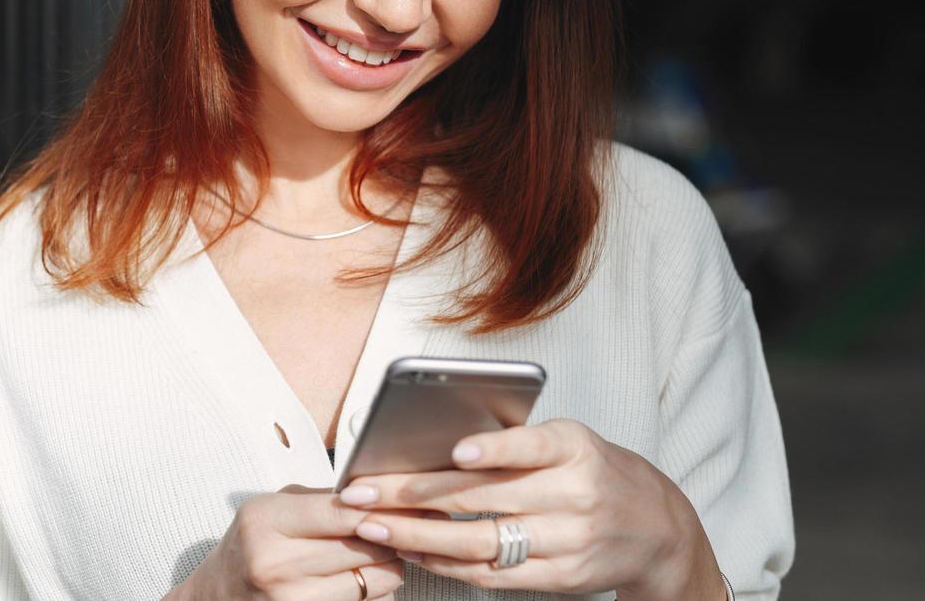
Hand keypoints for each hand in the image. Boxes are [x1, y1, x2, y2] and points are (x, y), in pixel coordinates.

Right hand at [174, 483, 422, 599]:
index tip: (389, 501)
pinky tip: (362, 577)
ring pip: (374, 580)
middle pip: (363, 546)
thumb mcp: (273, 507)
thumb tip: (375, 494)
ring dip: (387, 565)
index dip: (372, 505)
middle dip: (387, 534)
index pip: (338, 512)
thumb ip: (320, 499)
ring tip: (380, 553)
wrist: (221, 593)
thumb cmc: (254, 542)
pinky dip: (375, 590)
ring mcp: (290, 600)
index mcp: (265, 522)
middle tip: (393, 525)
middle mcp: (275, 564)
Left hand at [337, 419, 726, 599]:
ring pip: (481, 541)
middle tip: (363, 491)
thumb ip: (516, 442)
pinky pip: (493, 574)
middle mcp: (574, 495)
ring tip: (372, 526)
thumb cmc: (593, 471)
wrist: (658, 528)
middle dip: (414, 494)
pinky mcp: (560, 578)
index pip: (531, 447)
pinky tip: (412, 552)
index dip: (493, 449)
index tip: (453, 451)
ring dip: (419, 535)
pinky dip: (447, 563)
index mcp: (574, 449)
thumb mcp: (568, 441)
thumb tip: (434, 443)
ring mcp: (568, 541)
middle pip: (484, 497)